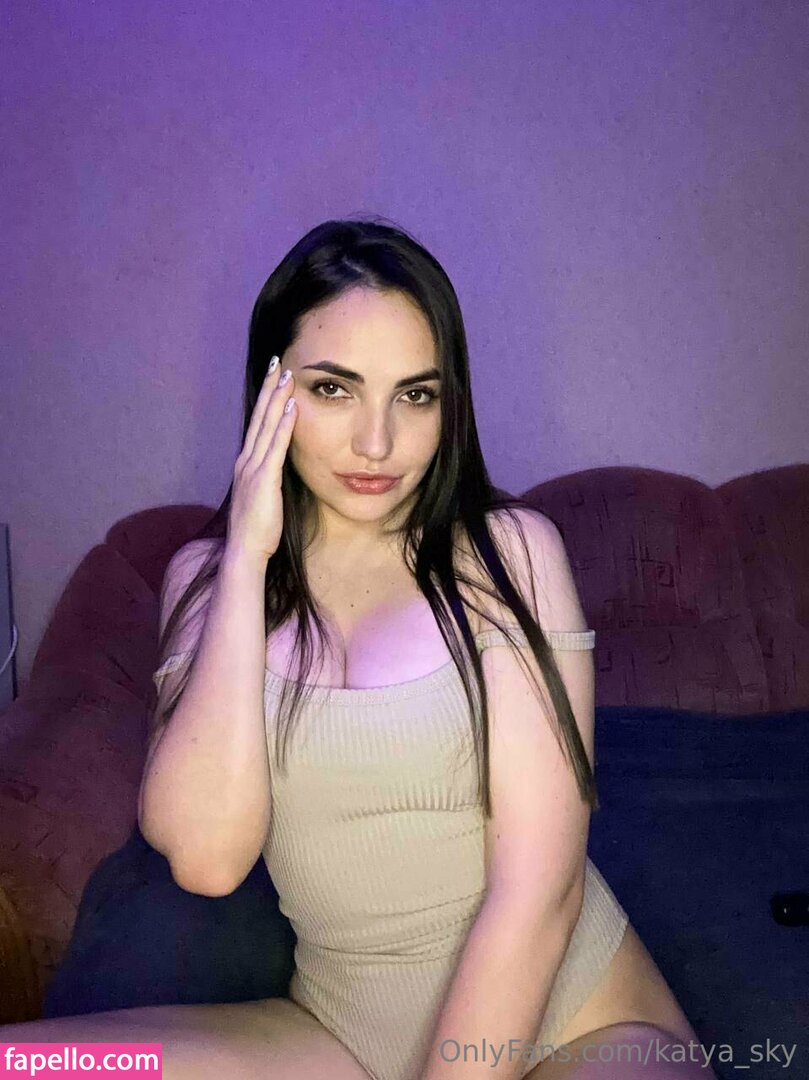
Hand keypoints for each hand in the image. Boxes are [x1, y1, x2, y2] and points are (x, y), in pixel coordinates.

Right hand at [227, 357, 296, 564]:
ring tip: (286, 375)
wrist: (244, 551)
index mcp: (246, 465)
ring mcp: (253, 468)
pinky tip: (291, 407)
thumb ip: (268, 479)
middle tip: (277, 362)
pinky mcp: (264, 479)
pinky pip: (275, 446)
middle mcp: (246, 461)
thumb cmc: (256, 530)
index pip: (257, 424)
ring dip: (276, 399)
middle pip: (259, 417)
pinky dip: (283, 424)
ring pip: (266, 425)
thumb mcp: (263, 498)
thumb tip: (279, 469)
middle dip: (268, 388)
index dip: (265, 400)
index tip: (274, 378)